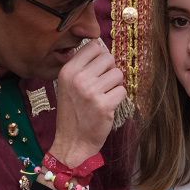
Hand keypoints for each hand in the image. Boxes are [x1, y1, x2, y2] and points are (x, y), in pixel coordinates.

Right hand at [49, 40, 125, 167]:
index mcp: (67, 71)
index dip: (99, 57)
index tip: (96, 70)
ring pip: (118, 74)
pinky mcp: (104, 106)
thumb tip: (101, 47)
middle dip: (109, 71)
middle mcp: (78, 79)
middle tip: (101, 86)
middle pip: (108, 58)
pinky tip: (107, 106)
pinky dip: (118, 98)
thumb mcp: (67, 85)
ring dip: (115, 85)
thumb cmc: (73, 111)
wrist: (72, 141)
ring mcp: (91, 92)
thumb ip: (81, 66)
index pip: (93, 47)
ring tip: (104, 96)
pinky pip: (122, 91)